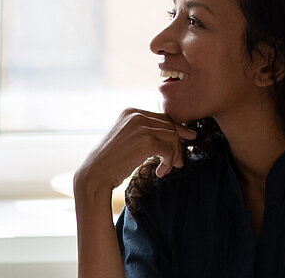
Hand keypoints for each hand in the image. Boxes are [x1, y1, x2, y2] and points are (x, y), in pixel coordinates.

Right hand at [74, 108, 196, 194]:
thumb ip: (146, 131)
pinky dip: (168, 163)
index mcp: (130, 112)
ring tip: (165, 169)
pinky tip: (160, 172)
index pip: (162, 118)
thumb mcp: (127, 138)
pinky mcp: (147, 141)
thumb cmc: (111, 159)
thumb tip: (178, 132)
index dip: (177, 130)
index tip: (188, 139)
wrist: (96, 173)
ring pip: (173, 138)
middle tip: (177, 164)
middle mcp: (136, 115)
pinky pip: (169, 150)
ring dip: (173, 156)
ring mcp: (141, 127)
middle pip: (170, 127)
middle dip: (177, 146)